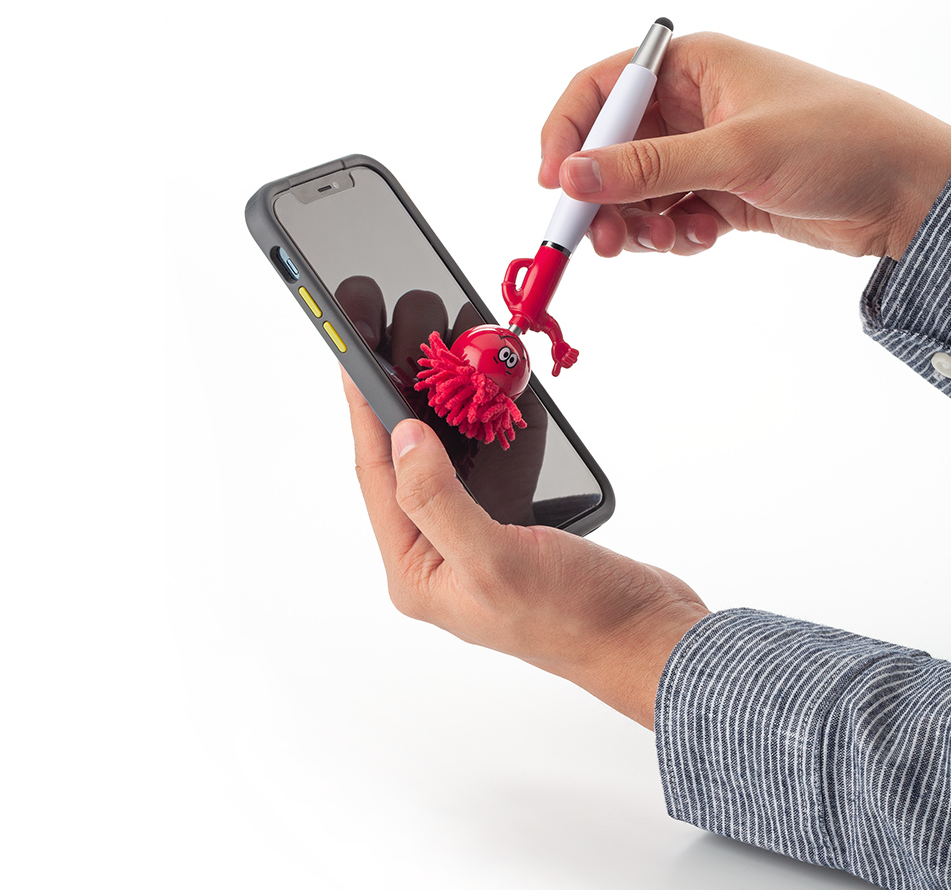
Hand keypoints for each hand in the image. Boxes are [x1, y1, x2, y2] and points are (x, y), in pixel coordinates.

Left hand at [342, 370, 709, 728]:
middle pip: (402, 473)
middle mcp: (437, 560)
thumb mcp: (495, 558)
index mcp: (417, 574)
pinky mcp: (507, 535)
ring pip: (441, 470)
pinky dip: (481, 443)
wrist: (643, 635)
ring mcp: (471, 547)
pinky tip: (485, 415)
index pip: (378, 480)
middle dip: (396, 417)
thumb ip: (438, 499)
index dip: (366, 420)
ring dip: (438, 425)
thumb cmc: (575, 615)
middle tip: (390, 362)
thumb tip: (403, 440)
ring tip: (428, 379)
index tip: (355, 369)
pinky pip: (479, 477)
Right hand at [540, 32, 950, 260]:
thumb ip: (647, 167)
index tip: (555, 182)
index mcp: (691, 66)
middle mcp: (690, 105)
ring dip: (637, 223)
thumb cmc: (842, 140)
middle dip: (601, 196)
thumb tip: (575, 175)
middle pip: (610, 149)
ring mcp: (702, 151)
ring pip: (634, 191)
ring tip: (666, 238)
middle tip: (600, 237)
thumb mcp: (735, 152)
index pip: (600, 90)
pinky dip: (674, 235)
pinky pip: (666, 216)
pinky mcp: (716, 191)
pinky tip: (705, 234)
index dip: (568, 134)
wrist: (906, 193)